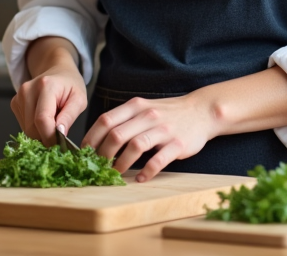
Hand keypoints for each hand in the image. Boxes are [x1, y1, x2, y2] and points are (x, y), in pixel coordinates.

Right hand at [10, 38, 86, 145]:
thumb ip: (70, 116)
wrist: (58, 71)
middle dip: (46, 136)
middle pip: (31, 128)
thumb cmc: (70, 85)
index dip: (50, 136)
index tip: (60, 142)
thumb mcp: (79, 99)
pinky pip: (23, 126)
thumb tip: (60, 134)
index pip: (42, 119)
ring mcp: (18, 96)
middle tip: (59, 131)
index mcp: (46, 86)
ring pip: (26, 130)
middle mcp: (27, 90)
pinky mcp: (14, 103)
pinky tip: (43, 117)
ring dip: (40, 132)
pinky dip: (34, 127)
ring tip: (52, 120)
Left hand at [83, 92, 219, 182]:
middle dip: (102, 155)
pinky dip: (146, 172)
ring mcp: (164, 129)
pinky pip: (158, 160)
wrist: (202, 111)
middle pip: (116, 135)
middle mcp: (148, 116)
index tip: (84, 154)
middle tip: (98, 167)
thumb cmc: (167, 113)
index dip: (90, 139)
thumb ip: (123, 120)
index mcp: (136, 106)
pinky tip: (140, 178)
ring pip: (135, 147)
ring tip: (115, 174)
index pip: (105, 120)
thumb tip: (96, 141)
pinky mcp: (178, 144)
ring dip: (121, 164)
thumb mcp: (144, 108)